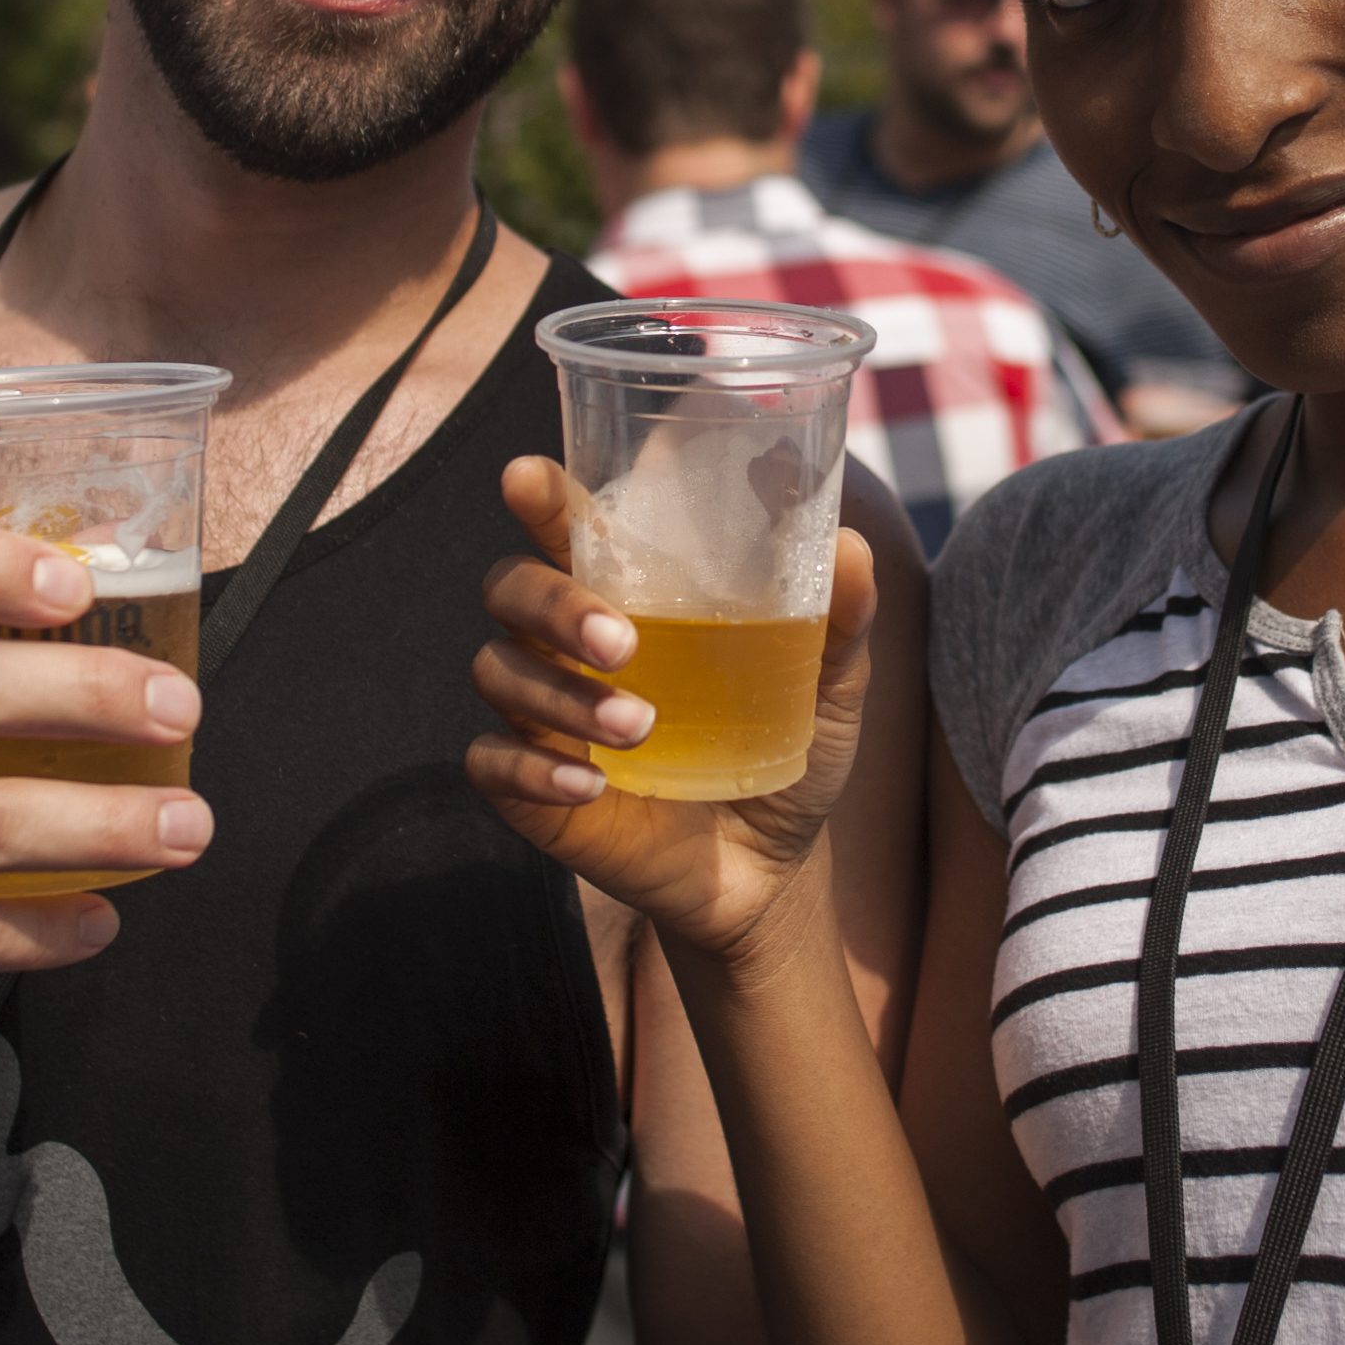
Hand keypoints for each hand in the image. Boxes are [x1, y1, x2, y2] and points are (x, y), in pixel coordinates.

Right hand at [465, 453, 876, 962]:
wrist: (770, 868)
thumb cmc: (781, 748)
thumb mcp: (827, 688)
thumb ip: (838, 621)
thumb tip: (852, 547)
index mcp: (626, 595)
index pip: (565, 529)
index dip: (541, 498)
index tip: (528, 477)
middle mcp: (567, 645)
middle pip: (510, 589)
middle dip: (554, 605)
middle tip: (623, 644)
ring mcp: (543, 715)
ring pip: (499, 672)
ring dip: (561, 695)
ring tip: (641, 727)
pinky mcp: (532, 789)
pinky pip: (492, 763)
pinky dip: (533, 769)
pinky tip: (590, 785)